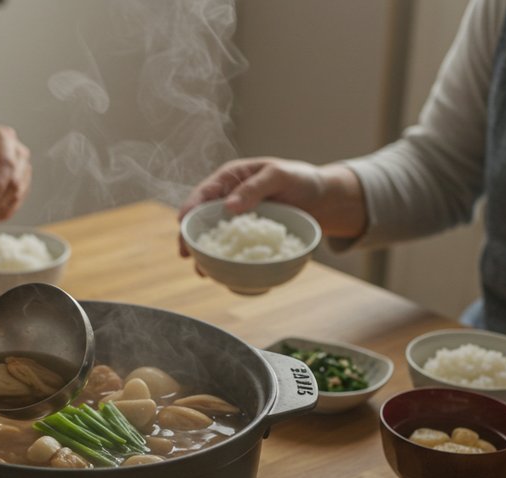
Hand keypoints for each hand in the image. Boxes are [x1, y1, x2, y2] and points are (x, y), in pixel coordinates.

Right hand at [177, 157, 363, 256]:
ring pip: (213, 237)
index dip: (189, 208)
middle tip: (185, 254)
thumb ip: (254, 188)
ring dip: (204, 253)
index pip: (204, 192)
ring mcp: (237, 220)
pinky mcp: (248, 236)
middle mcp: (229, 199)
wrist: (323, 198)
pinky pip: (232, 248)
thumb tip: (228, 207)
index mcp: (231, 178)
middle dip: (189, 236)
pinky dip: (224, 260)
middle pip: (201, 218)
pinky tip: (220, 274)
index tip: (182, 224)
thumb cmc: (301, 180)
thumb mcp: (280, 176)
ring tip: (201, 271)